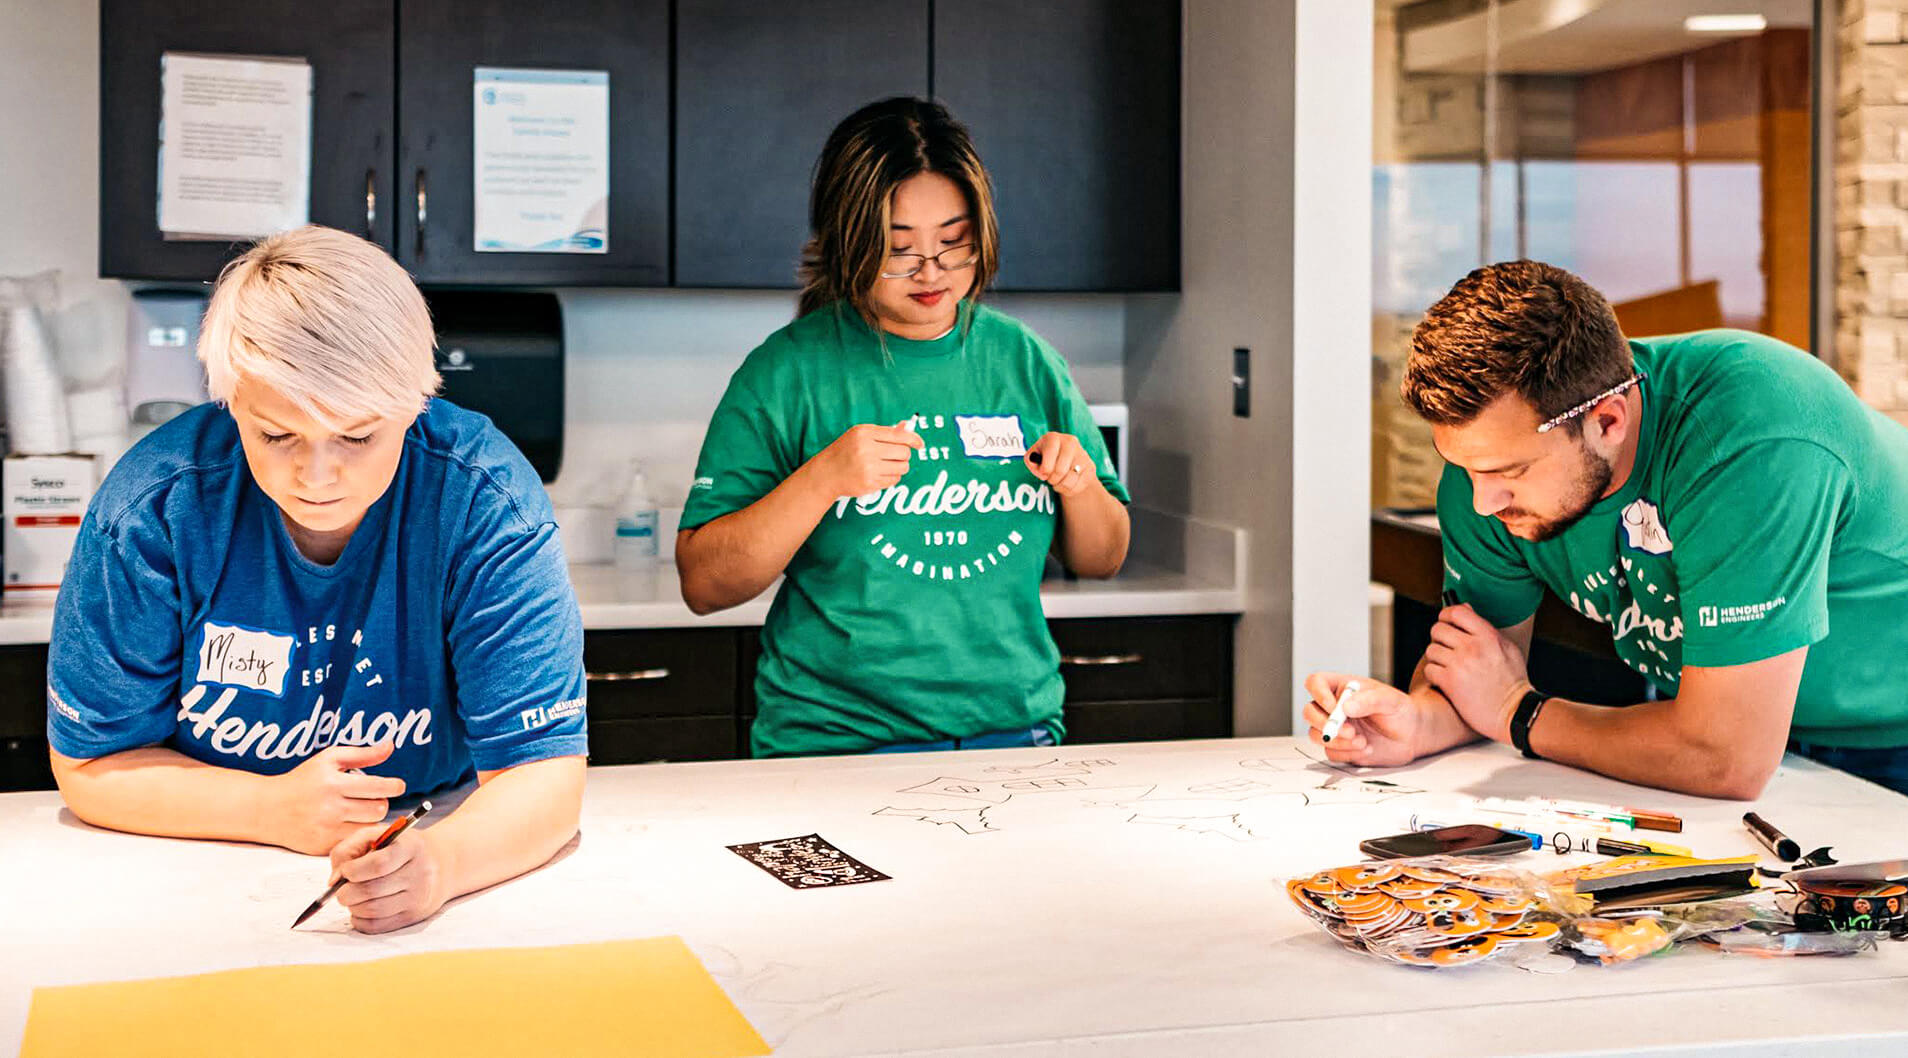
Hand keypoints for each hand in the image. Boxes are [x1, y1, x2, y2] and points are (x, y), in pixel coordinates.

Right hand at [268, 741, 405, 854]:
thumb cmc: (302, 780)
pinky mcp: (323, 847)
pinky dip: (357, 833)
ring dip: (371, 819)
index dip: (394, 786)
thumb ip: (363, 754)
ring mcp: (326, 830)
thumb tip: (390, 745)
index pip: (378, 787)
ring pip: (370, 828)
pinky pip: (355, 842)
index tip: (398, 785)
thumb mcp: (329, 759)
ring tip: (361, 810)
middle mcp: (330, 808)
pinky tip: (349, 824)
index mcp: (333, 783)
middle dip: (381, 802)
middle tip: (372, 798)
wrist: (268, 809)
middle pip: (378, 810)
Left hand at [329, 825, 447, 933]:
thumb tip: (333, 881)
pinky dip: (359, 919)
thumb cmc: (400, 847)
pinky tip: (361, 908)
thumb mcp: (378, 835)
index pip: (378, 864)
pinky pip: (377, 926)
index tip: (345, 871)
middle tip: (342, 889)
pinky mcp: (414, 916)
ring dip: (352, 906)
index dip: (353, 871)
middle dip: (346, 892)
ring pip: (372, 910)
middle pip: (372, 890)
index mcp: (411, 847)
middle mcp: (419, 873)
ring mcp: (418, 897)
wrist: (441, 863)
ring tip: (353, 897)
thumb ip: (348, 850)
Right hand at [808, 422, 924, 497]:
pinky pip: (894, 480)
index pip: (899, 435)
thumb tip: (908, 427)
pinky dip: (891, 477)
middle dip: (903, 454)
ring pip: (902, 467)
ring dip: (899, 466)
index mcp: (865, 433)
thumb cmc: (845, 451)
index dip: (914, 439)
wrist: (826, 473)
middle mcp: (866, 450)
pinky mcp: (870, 483)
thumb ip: (886, 432)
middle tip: (894, 456)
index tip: (919, 444)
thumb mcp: (861, 435)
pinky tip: (880, 474)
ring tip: (886, 465)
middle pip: (904, 452)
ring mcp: (868, 468)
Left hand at [1024, 432, 1099, 498]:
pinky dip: (1069, 490)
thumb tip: (1041, 471)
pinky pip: (1078, 486)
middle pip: (1060, 471)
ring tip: (1057, 482)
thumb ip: (1031, 462)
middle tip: (1050, 478)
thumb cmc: (1045, 459)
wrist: (1064, 461)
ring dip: (1059, 486)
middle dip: (1052, 479)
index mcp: (1053, 438)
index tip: (1043, 473)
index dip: (1045, 469)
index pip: (1050, 454)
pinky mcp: (1090, 467)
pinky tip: (1066, 484)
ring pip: (1069, 481)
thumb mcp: (1033, 458)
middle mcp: (1070, 443)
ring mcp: (1082, 455)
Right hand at [1301, 673, 1429, 766]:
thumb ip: (1369, 700)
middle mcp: (1334, 707)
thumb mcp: (1391, 700)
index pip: (1316, 683)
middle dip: (1325, 724)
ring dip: (1337, 741)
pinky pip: (1331, 752)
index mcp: (1342, 688)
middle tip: (1349, 731)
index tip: (1334, 707)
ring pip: (1316, 734)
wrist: (1412, 736)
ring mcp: (1336, 728)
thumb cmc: (1401, 712)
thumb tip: (1345, 706)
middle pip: (1309, 712)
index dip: (1318, 694)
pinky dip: (1347, 753)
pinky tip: (1367, 748)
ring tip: (1362, 741)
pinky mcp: (1341, 747)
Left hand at [1421, 605, 1528, 742]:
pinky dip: (1434, 674)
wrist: (1515, 712)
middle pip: (1438, 629)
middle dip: (1438, 638)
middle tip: (1445, 647)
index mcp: (1488, 635)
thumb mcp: (1507, 648)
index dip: (1446, 615)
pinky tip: (1445, 679)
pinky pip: (1429, 669)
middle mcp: (1472, 647)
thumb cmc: (1512, 682)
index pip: (1457, 611)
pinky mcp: (1450, 682)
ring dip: (1436, 658)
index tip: (1446, 622)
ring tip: (1447, 666)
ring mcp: (1460, 664)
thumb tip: (1465, 607)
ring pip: (1431, 649)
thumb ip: (1485, 628)